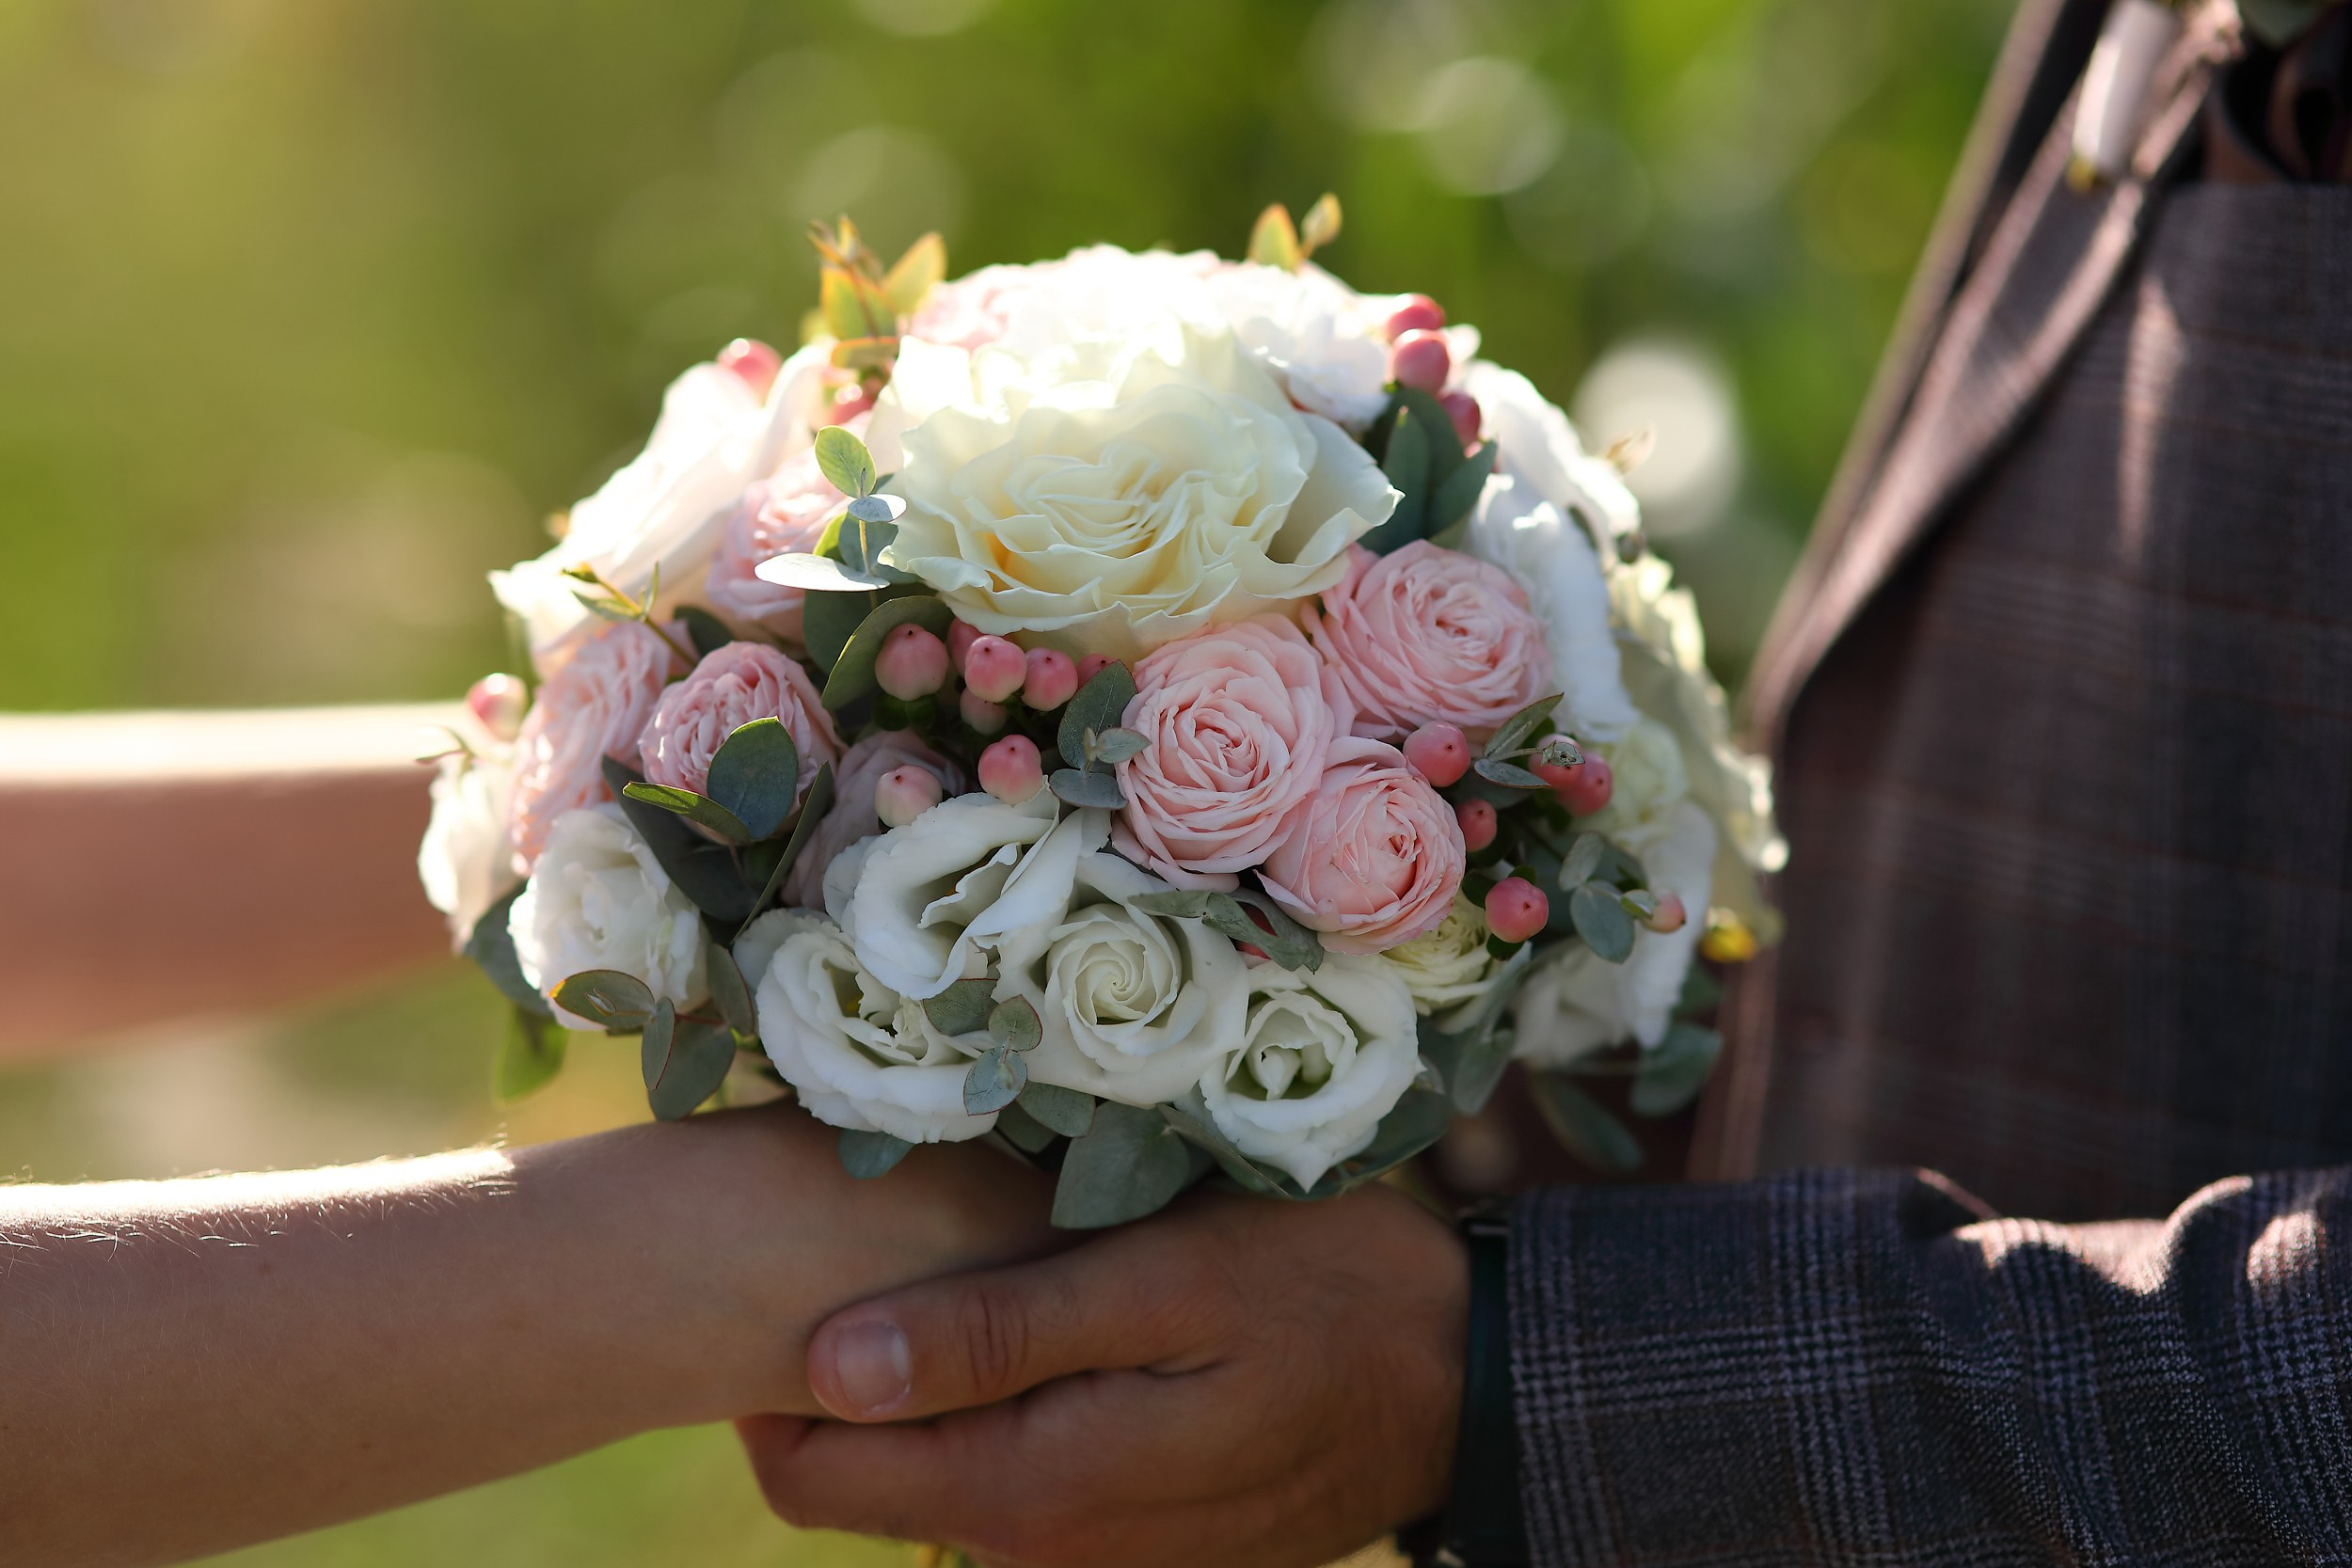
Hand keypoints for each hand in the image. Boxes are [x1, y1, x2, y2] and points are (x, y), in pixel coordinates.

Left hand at [735, 1182, 1467, 1567]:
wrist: (1466, 1375)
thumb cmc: (1321, 1293)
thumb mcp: (1163, 1283)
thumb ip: (997, 1335)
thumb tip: (825, 1368)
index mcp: (1031, 1489)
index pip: (811, 1479)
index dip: (771, 1379)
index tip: (795, 1266)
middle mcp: (1044, 1549)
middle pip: (866, 1482)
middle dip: (838, 1376)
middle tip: (870, 1242)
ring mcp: (1094, 1550)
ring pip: (939, 1478)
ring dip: (925, 1386)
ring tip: (953, 1261)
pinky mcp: (1137, 1532)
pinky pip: (1015, 1479)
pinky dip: (996, 1406)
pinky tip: (1037, 1316)